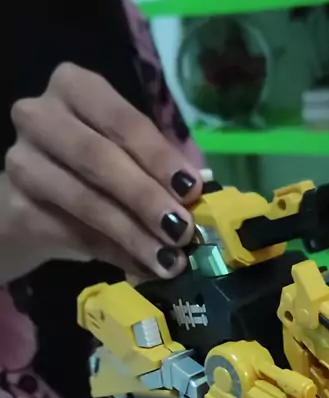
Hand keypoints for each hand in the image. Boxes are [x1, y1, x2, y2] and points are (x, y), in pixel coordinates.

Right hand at [3, 63, 202, 279]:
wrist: (29, 202)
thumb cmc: (87, 169)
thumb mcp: (122, 152)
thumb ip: (156, 164)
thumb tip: (200, 191)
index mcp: (74, 89)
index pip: (123, 121)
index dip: (159, 157)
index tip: (192, 189)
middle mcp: (40, 117)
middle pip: (99, 158)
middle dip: (146, 198)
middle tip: (182, 230)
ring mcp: (22, 163)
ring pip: (86, 202)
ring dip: (134, 235)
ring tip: (169, 259)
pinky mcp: (18, 209)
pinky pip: (75, 235)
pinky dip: (116, 254)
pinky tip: (144, 268)